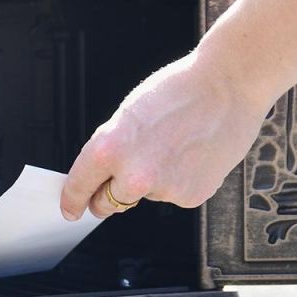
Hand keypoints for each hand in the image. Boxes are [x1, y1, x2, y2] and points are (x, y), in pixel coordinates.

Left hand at [59, 47, 274, 220]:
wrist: (228, 86)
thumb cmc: (179, 91)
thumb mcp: (128, 115)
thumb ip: (113, 149)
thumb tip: (105, 176)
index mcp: (109, 148)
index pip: (80, 185)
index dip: (72, 200)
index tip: (69, 209)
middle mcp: (134, 175)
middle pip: (107, 204)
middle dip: (107, 199)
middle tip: (118, 184)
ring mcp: (164, 189)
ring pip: (145, 195)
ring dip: (152, 182)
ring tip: (174, 147)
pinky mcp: (190, 197)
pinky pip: (174, 194)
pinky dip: (180, 180)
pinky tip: (193, 154)